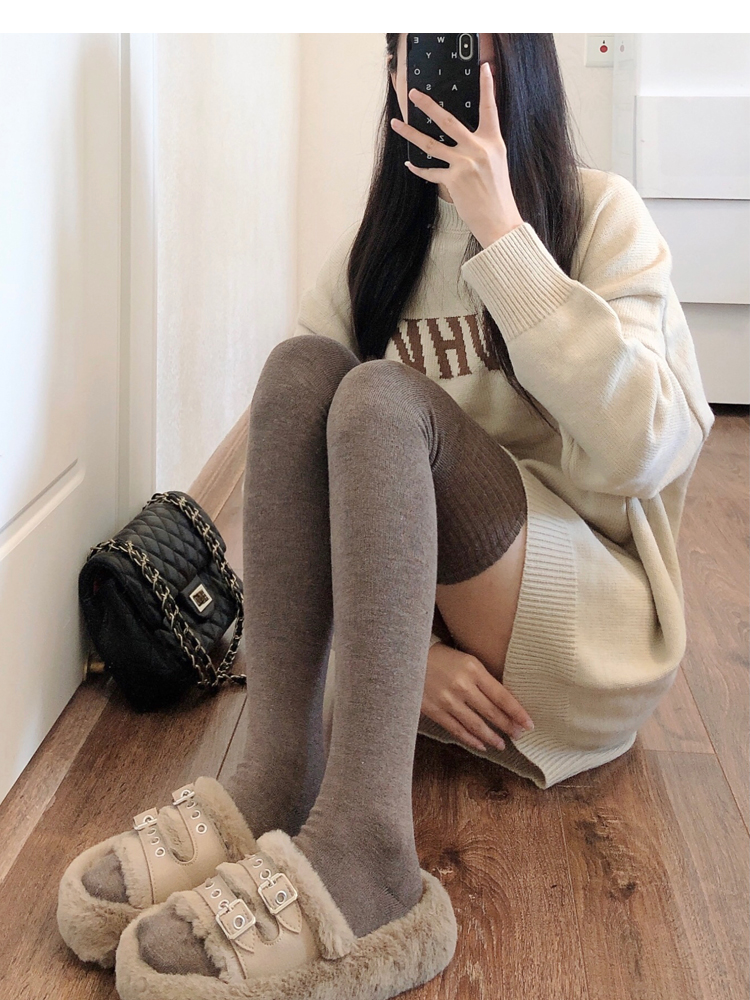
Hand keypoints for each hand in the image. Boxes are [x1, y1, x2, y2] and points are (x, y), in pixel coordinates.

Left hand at [390, 61, 523, 248]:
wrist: (499, 220)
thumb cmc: (498, 194)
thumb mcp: (496, 163)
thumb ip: (482, 146)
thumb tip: (463, 138)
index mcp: (492, 141)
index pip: (490, 108)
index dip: (487, 86)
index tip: (484, 67)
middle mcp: (478, 148)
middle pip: (447, 121)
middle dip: (427, 105)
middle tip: (413, 94)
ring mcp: (464, 163)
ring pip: (429, 143)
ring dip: (409, 133)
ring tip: (397, 123)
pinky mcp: (453, 180)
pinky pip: (430, 171)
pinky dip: (418, 168)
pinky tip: (409, 164)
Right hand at [421, 641, 534, 753]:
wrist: (409, 656)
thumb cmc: (443, 657)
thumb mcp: (467, 661)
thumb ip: (483, 679)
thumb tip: (504, 702)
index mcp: (473, 669)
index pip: (502, 696)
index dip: (517, 712)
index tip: (529, 724)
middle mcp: (462, 685)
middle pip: (491, 712)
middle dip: (508, 726)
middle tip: (519, 735)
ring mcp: (447, 700)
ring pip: (475, 725)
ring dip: (491, 737)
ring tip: (502, 744)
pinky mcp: (434, 710)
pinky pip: (456, 729)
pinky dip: (470, 739)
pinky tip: (481, 745)